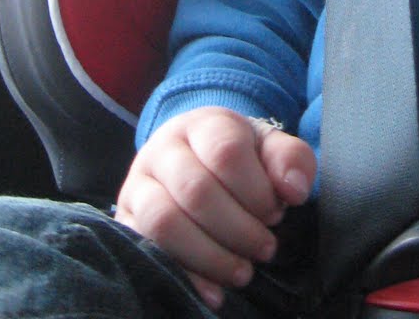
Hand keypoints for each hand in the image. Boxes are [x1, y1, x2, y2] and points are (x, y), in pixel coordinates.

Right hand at [114, 108, 315, 310]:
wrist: (191, 160)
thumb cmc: (236, 158)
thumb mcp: (267, 148)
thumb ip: (290, 159)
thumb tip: (293, 190)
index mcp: (201, 124)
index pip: (226, 152)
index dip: (256, 190)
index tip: (276, 212)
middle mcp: (162, 150)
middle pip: (196, 191)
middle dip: (239, 229)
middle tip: (265, 248)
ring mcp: (137, 185)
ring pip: (164, 222)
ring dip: (210, 256)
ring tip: (242, 272)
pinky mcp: (125, 221)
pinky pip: (145, 251)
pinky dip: (183, 276)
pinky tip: (214, 292)